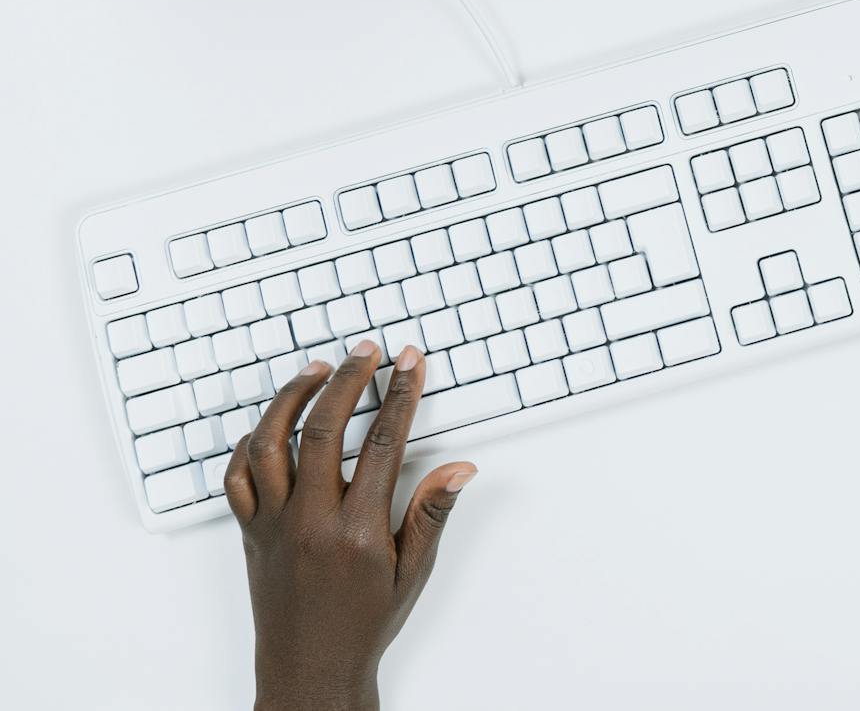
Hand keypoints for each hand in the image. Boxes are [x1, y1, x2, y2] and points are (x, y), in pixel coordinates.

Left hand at [225, 341, 476, 710]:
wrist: (309, 670)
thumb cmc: (363, 623)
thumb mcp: (412, 572)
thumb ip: (431, 515)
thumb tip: (459, 469)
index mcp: (357, 531)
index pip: (383, 444)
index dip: (400, 394)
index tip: (410, 362)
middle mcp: (310, 522)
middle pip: (323, 430)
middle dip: (347, 380)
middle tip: (366, 352)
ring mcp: (274, 525)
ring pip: (271, 444)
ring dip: (293, 398)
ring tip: (317, 370)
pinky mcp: (251, 533)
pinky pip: (237, 478)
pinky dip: (249, 443)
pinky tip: (269, 423)